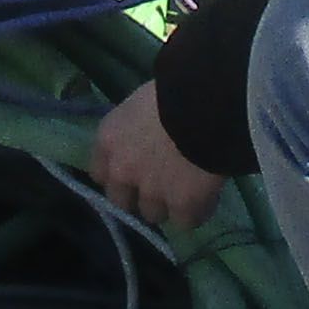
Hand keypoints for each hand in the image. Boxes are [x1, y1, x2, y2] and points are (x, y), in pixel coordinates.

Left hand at [87, 80, 226, 235]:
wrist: (208, 104)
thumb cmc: (177, 87)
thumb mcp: (144, 102)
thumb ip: (136, 127)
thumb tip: (149, 135)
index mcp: (109, 140)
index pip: (99, 173)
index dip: (119, 175)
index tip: (134, 172)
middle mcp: (122, 171)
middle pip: (122, 201)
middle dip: (139, 196)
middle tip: (162, 185)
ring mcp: (151, 193)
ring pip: (154, 214)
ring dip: (168, 205)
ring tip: (189, 189)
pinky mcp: (183, 206)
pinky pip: (187, 221)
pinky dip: (197, 211)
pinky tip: (208, 196)